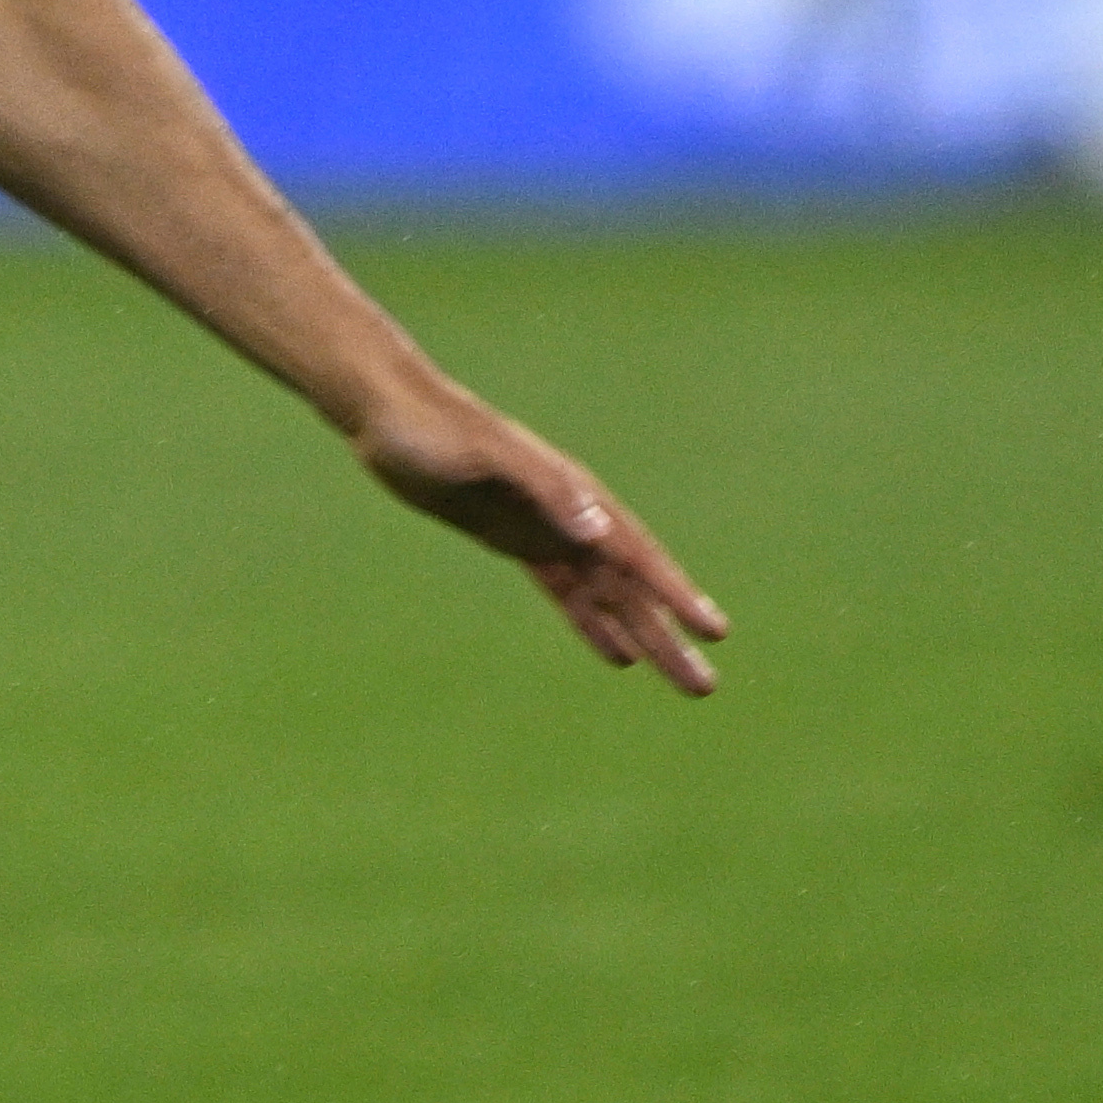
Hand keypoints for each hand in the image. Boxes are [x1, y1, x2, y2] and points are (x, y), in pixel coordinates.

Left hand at [352, 379, 724, 697]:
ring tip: (682, 681)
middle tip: (705, 688)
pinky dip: (591, 622)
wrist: (389, 414)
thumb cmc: (435, 431)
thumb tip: (598, 531)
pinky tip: (617, 655)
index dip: (676, 594)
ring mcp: (546, 528)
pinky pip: (566, 590)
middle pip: (631, 588)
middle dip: (669, 635)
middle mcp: (571, 515)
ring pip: (606, 595)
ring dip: (643, 635)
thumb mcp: (486, 457)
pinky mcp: (516, 538)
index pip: (637, 555)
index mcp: (575, 494)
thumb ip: (545, 489)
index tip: (714, 631)